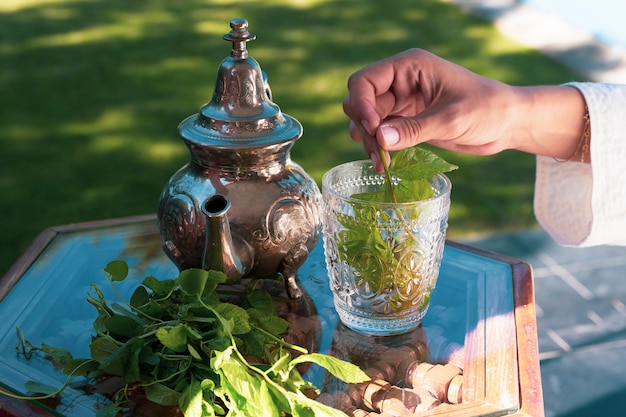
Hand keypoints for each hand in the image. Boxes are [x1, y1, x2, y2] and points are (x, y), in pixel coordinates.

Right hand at [343, 48, 586, 170]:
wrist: (507, 123)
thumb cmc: (487, 109)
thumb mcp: (451, 119)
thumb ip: (414, 129)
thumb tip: (379, 139)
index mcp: (409, 67)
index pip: (365, 81)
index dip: (361, 105)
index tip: (373, 130)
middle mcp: (400, 82)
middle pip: (360, 102)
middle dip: (364, 127)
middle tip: (378, 153)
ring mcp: (401, 103)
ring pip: (367, 120)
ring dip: (368, 141)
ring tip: (382, 163)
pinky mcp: (406, 122)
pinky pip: (380, 134)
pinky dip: (379, 148)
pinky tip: (386, 163)